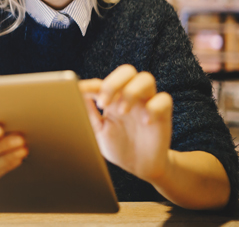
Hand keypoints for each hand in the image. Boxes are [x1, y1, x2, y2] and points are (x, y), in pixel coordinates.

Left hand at [79, 65, 172, 182]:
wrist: (140, 167)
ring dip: (132, 92)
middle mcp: (130, 96)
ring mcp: (147, 103)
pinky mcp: (163, 114)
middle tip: (103, 103)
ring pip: (146, 79)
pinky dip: (154, 108)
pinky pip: (164, 99)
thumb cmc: (118, 146)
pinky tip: (145, 122)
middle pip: (126, 71)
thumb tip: (75, 95)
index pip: (102, 83)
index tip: (80, 91)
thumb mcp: (98, 131)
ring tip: (122, 111)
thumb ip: (88, 113)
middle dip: (113, 83)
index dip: (91, 85)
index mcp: (113, 98)